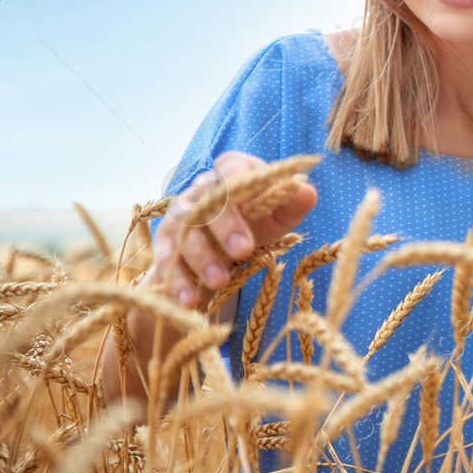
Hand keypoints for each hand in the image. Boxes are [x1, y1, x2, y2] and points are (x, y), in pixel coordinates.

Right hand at [146, 151, 316, 310]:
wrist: (224, 248)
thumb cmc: (258, 223)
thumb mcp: (280, 215)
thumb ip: (294, 204)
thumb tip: (307, 192)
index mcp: (232, 171)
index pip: (232, 171)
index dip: (241, 191)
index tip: (259, 210)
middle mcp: (200, 189)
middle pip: (207, 203)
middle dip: (225, 228)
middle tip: (244, 252)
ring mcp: (178, 215)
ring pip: (183, 233)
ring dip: (201, 259)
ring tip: (220, 282)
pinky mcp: (164, 242)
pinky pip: (165, 260)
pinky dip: (176, 281)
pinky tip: (188, 301)